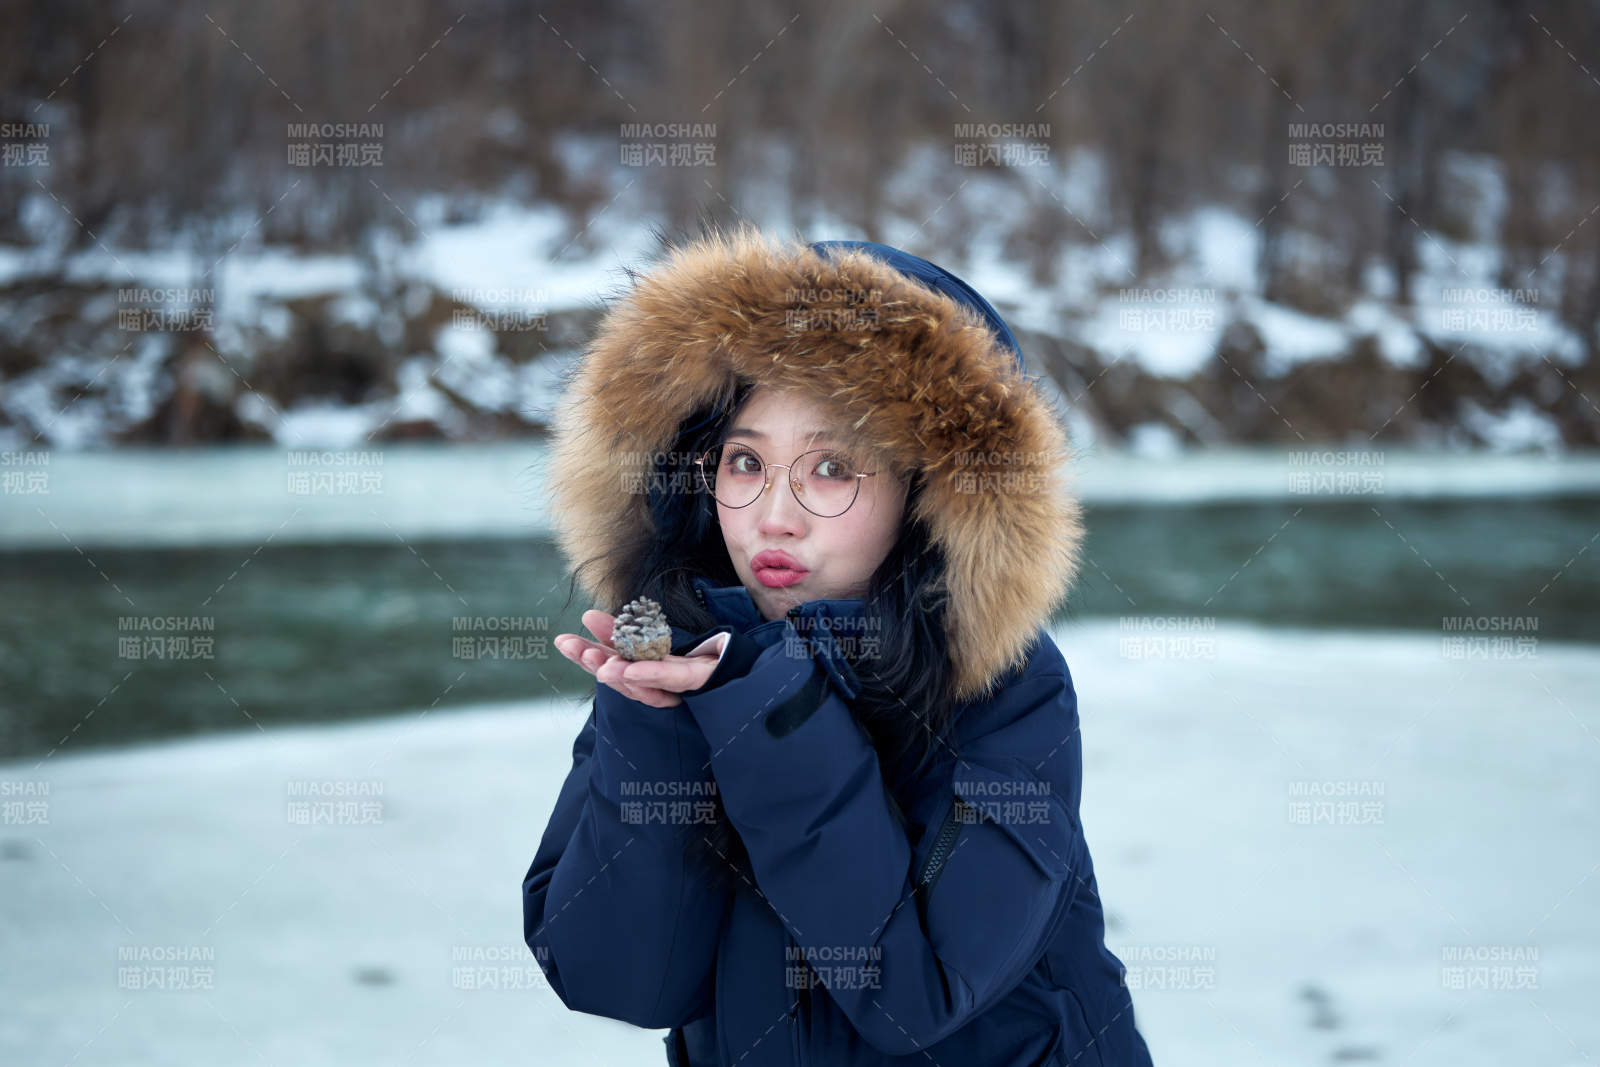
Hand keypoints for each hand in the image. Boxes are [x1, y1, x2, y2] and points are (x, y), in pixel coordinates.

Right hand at [554, 609, 728, 708]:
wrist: (740, 661)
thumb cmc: (698, 654)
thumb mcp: (654, 636)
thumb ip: (623, 631)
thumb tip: (587, 616)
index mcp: (646, 672)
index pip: (610, 665)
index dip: (586, 656)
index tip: (563, 642)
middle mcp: (660, 684)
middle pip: (623, 678)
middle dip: (597, 665)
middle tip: (576, 649)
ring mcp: (680, 685)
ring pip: (645, 685)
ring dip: (620, 674)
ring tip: (601, 663)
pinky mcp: (702, 679)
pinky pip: (676, 678)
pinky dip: (653, 676)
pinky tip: (633, 671)